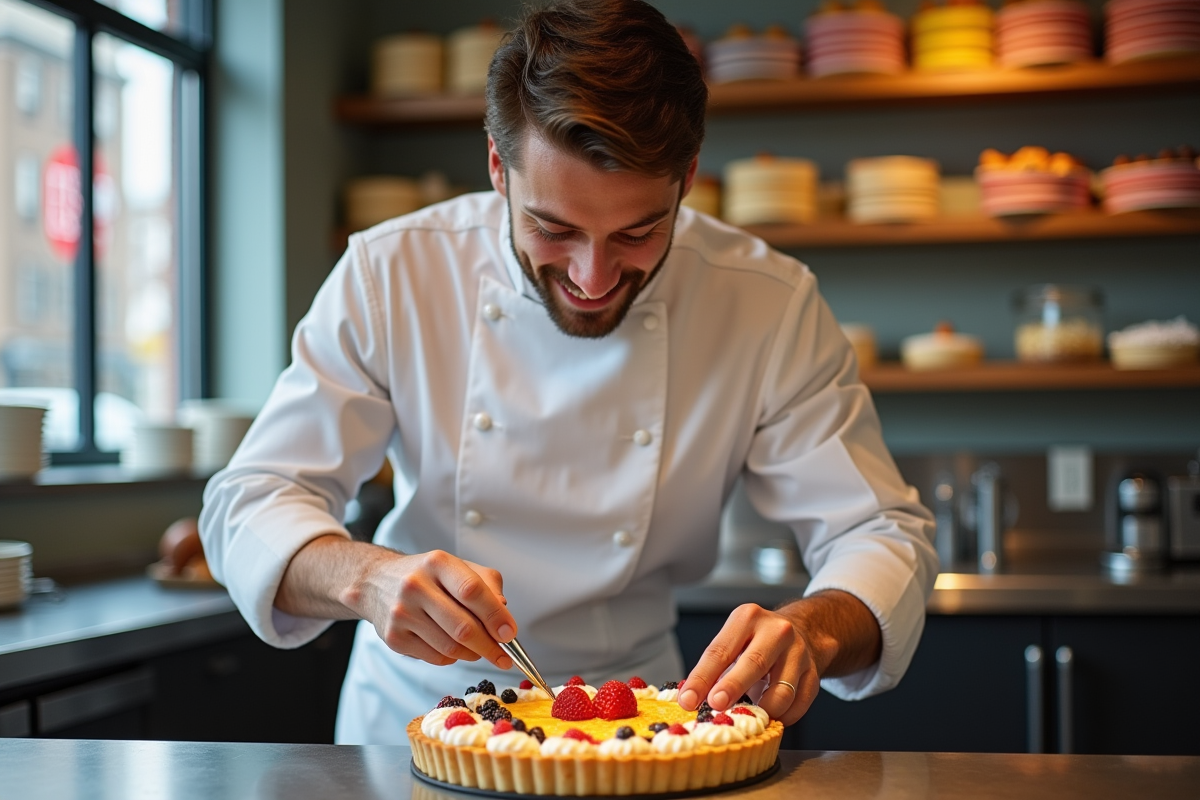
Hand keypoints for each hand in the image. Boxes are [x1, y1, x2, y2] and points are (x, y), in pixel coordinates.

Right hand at [352, 549, 517, 669]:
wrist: (376, 582)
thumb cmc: (427, 576)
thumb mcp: (458, 567)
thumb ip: (487, 586)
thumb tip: (503, 616)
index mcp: (437, 563)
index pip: (472, 590)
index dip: (495, 615)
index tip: (510, 633)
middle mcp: (416, 585)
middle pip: (463, 627)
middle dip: (490, 646)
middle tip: (504, 656)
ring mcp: (402, 613)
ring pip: (450, 647)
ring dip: (473, 654)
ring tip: (479, 649)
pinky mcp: (394, 638)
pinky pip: (435, 658)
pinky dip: (452, 658)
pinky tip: (453, 647)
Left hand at [679, 603, 818, 724]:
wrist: (803, 631)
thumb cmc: (757, 641)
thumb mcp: (734, 642)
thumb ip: (715, 668)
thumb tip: (690, 699)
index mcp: (747, 619)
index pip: (720, 650)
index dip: (702, 677)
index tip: (688, 700)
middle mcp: (776, 631)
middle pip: (754, 663)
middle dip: (732, 687)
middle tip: (715, 706)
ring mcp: (799, 652)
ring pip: (782, 692)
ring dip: (761, 710)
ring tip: (746, 716)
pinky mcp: (813, 673)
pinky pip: (798, 705)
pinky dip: (782, 717)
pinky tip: (769, 717)